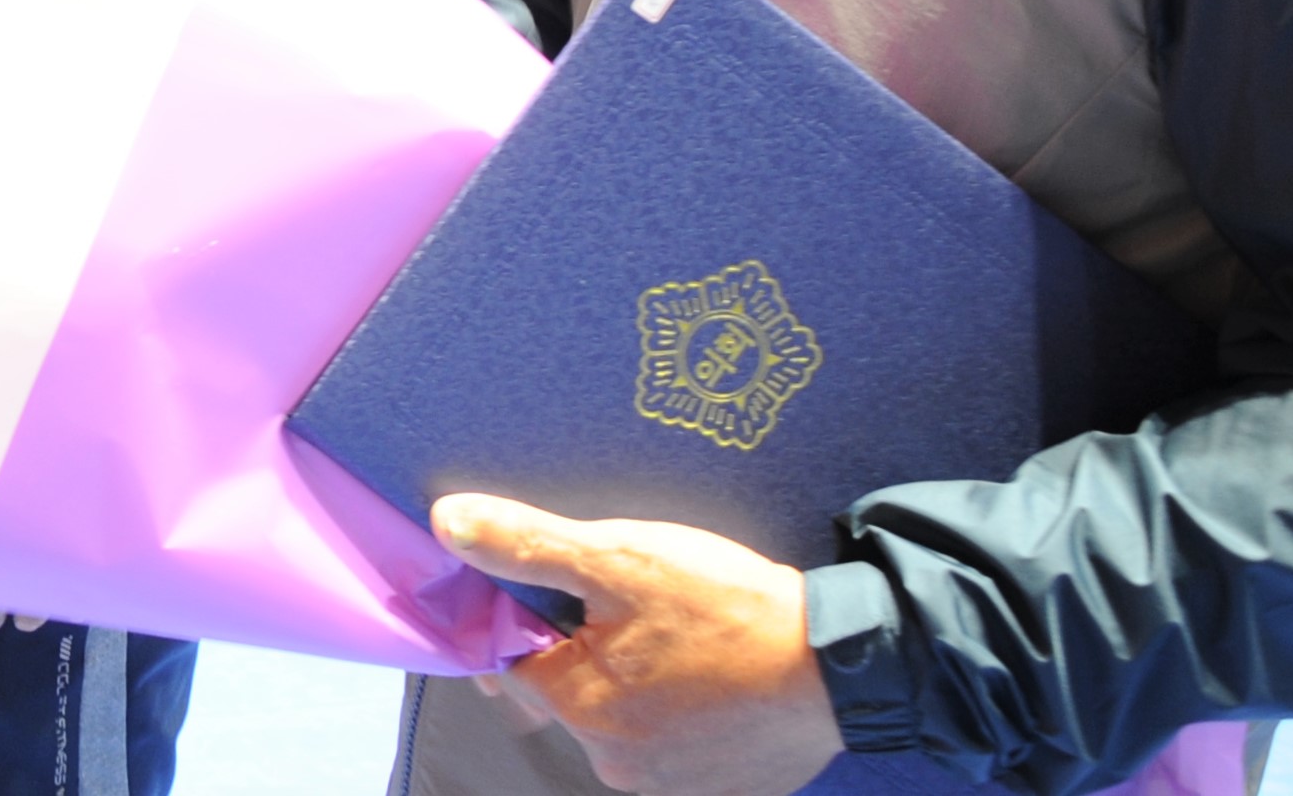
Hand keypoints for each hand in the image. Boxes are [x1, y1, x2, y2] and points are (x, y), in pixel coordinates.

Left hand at [432, 497, 842, 795]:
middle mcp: (614, 764)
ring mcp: (669, 783)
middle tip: (626, 600)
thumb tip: (446, 524)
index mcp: (578, 710)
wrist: (846, 662)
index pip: (510, 658)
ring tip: (673, 634)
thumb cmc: (728, 607)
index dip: (523, 612)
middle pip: (563, 690)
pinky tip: (704, 670)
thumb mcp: (619, 557)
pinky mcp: (717, 787)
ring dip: (628, 676)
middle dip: (578, 644)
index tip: (557, 581)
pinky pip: (670, 739)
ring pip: (617, 715)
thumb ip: (527, 543)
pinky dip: (674, 707)